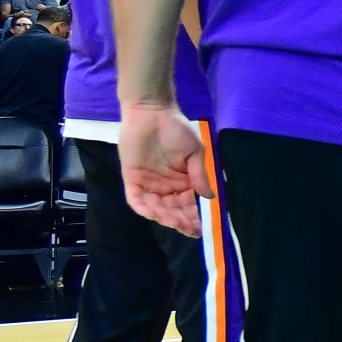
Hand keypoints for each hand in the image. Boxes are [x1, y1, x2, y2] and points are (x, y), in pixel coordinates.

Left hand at [118, 102, 209, 235]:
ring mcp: (147, 183)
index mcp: (182, 181)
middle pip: (171, 210)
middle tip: (187, 228)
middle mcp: (165, 186)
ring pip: (155, 207)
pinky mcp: (131, 178)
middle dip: (180, 221)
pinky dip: (143, 208)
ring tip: (174, 222)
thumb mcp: (194, 152)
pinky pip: (135, 199)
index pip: (186, 205)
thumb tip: (210, 197)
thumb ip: (199, 175)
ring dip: (164, 217)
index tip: (198, 229)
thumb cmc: (176, 129)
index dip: (192, 218)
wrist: (151, 112)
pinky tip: (153, 214)